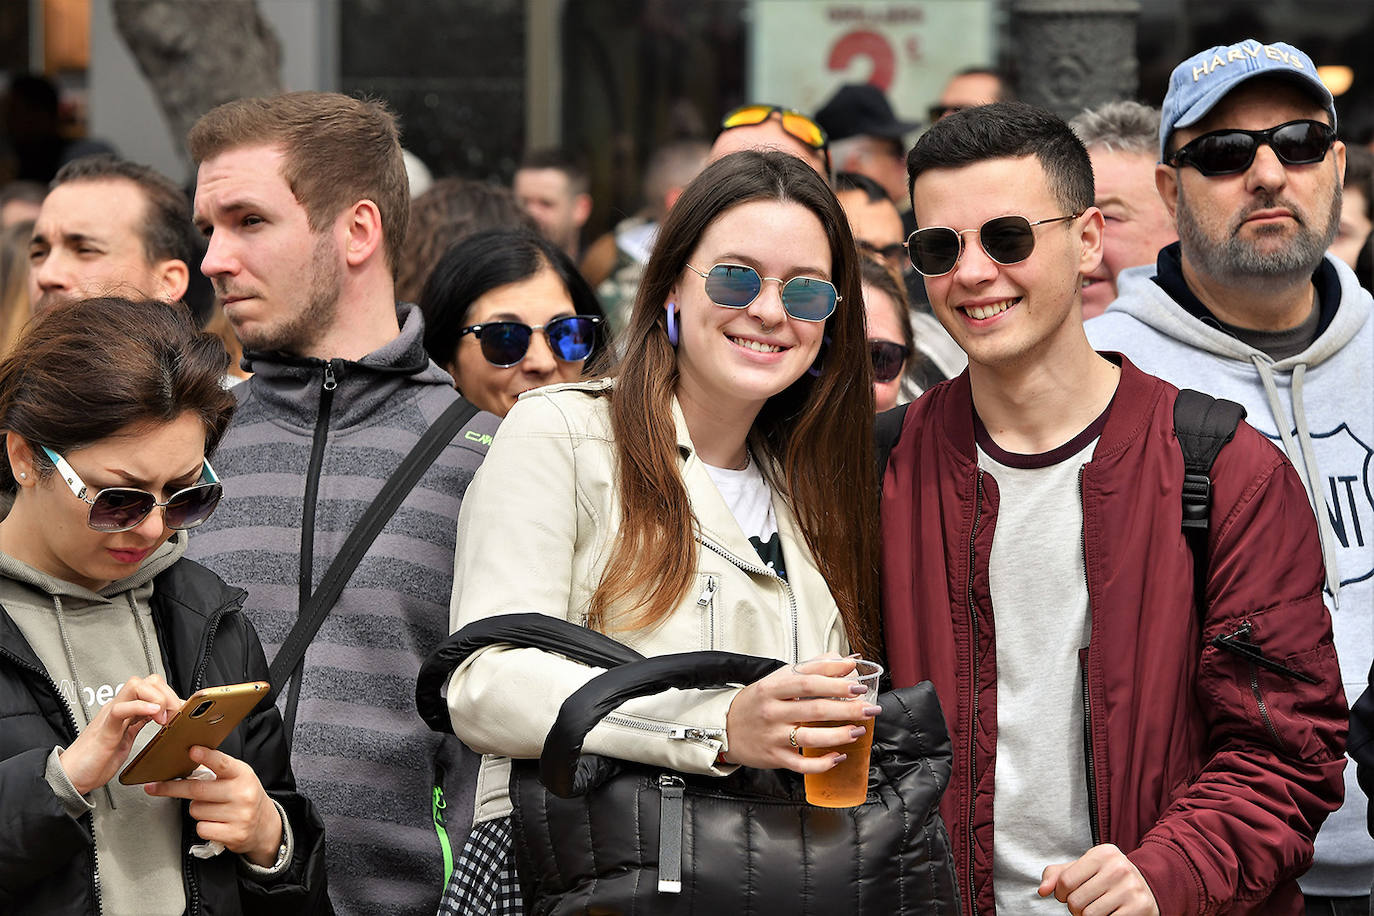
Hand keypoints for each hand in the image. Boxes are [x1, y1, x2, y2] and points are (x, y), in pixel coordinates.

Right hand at [58, 674, 182, 795]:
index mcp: (127, 710)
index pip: (152, 687)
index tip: (184, 711)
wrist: (73, 777)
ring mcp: (111, 716)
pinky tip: (154, 713)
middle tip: (177, 713)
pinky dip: (140, 706)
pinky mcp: (105, 729)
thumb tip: (168, 720)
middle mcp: (119, 708)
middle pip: (147, 681)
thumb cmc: (98, 760)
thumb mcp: (128, 738)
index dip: (172, 694)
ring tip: (165, 715)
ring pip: (135, 687)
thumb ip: (142, 724)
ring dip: (158, 697)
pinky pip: (122, 709)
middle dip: (168, 693)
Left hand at [144, 745, 282, 866]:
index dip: (206, 757)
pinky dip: (204, 826)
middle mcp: (243, 793)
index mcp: (243, 774)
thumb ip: (217, 770)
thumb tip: (188, 760)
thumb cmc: (244, 797)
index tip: (192, 750)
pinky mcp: (234, 834)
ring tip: (212, 809)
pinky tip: (216, 823)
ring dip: (197, 810)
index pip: (223, 763)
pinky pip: (202, 828)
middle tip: (155, 787)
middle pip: (197, 790)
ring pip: (196, 810)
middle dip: (172, 788)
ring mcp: (240, 815)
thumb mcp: (237, 777)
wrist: (265, 825)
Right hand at [723, 656, 879, 772]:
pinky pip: (802, 765)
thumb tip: (845, 660)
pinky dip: (823, 763)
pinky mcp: (775, 757)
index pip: (808, 682)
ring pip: (811, 738)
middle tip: (869, 708)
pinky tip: (839, 756)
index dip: (835, 683)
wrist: (725, 727)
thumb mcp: (778, 678)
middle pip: (815, 709)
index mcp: (772, 688)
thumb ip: (812, 667)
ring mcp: (773, 736)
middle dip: (847, 709)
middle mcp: (772, 712)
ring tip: (859, 730)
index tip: (857, 684)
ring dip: (840, 735)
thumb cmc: (758, 701)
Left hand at [1038, 844, 1158, 915]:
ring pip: (1089, 915)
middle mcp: (1118, 868)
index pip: (1065, 880)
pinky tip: (1109, 914)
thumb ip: (1057, 874)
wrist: (1148, 886)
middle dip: (1074, 907)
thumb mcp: (1084, 868)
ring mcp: (1130, 888)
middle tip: (1084, 904)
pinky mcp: (1139, 908)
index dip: (1060, 893)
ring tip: (1095, 910)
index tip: (1066, 894)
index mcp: (1102, 853)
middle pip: (1075, 901)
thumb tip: (1042, 890)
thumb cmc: (1107, 876)